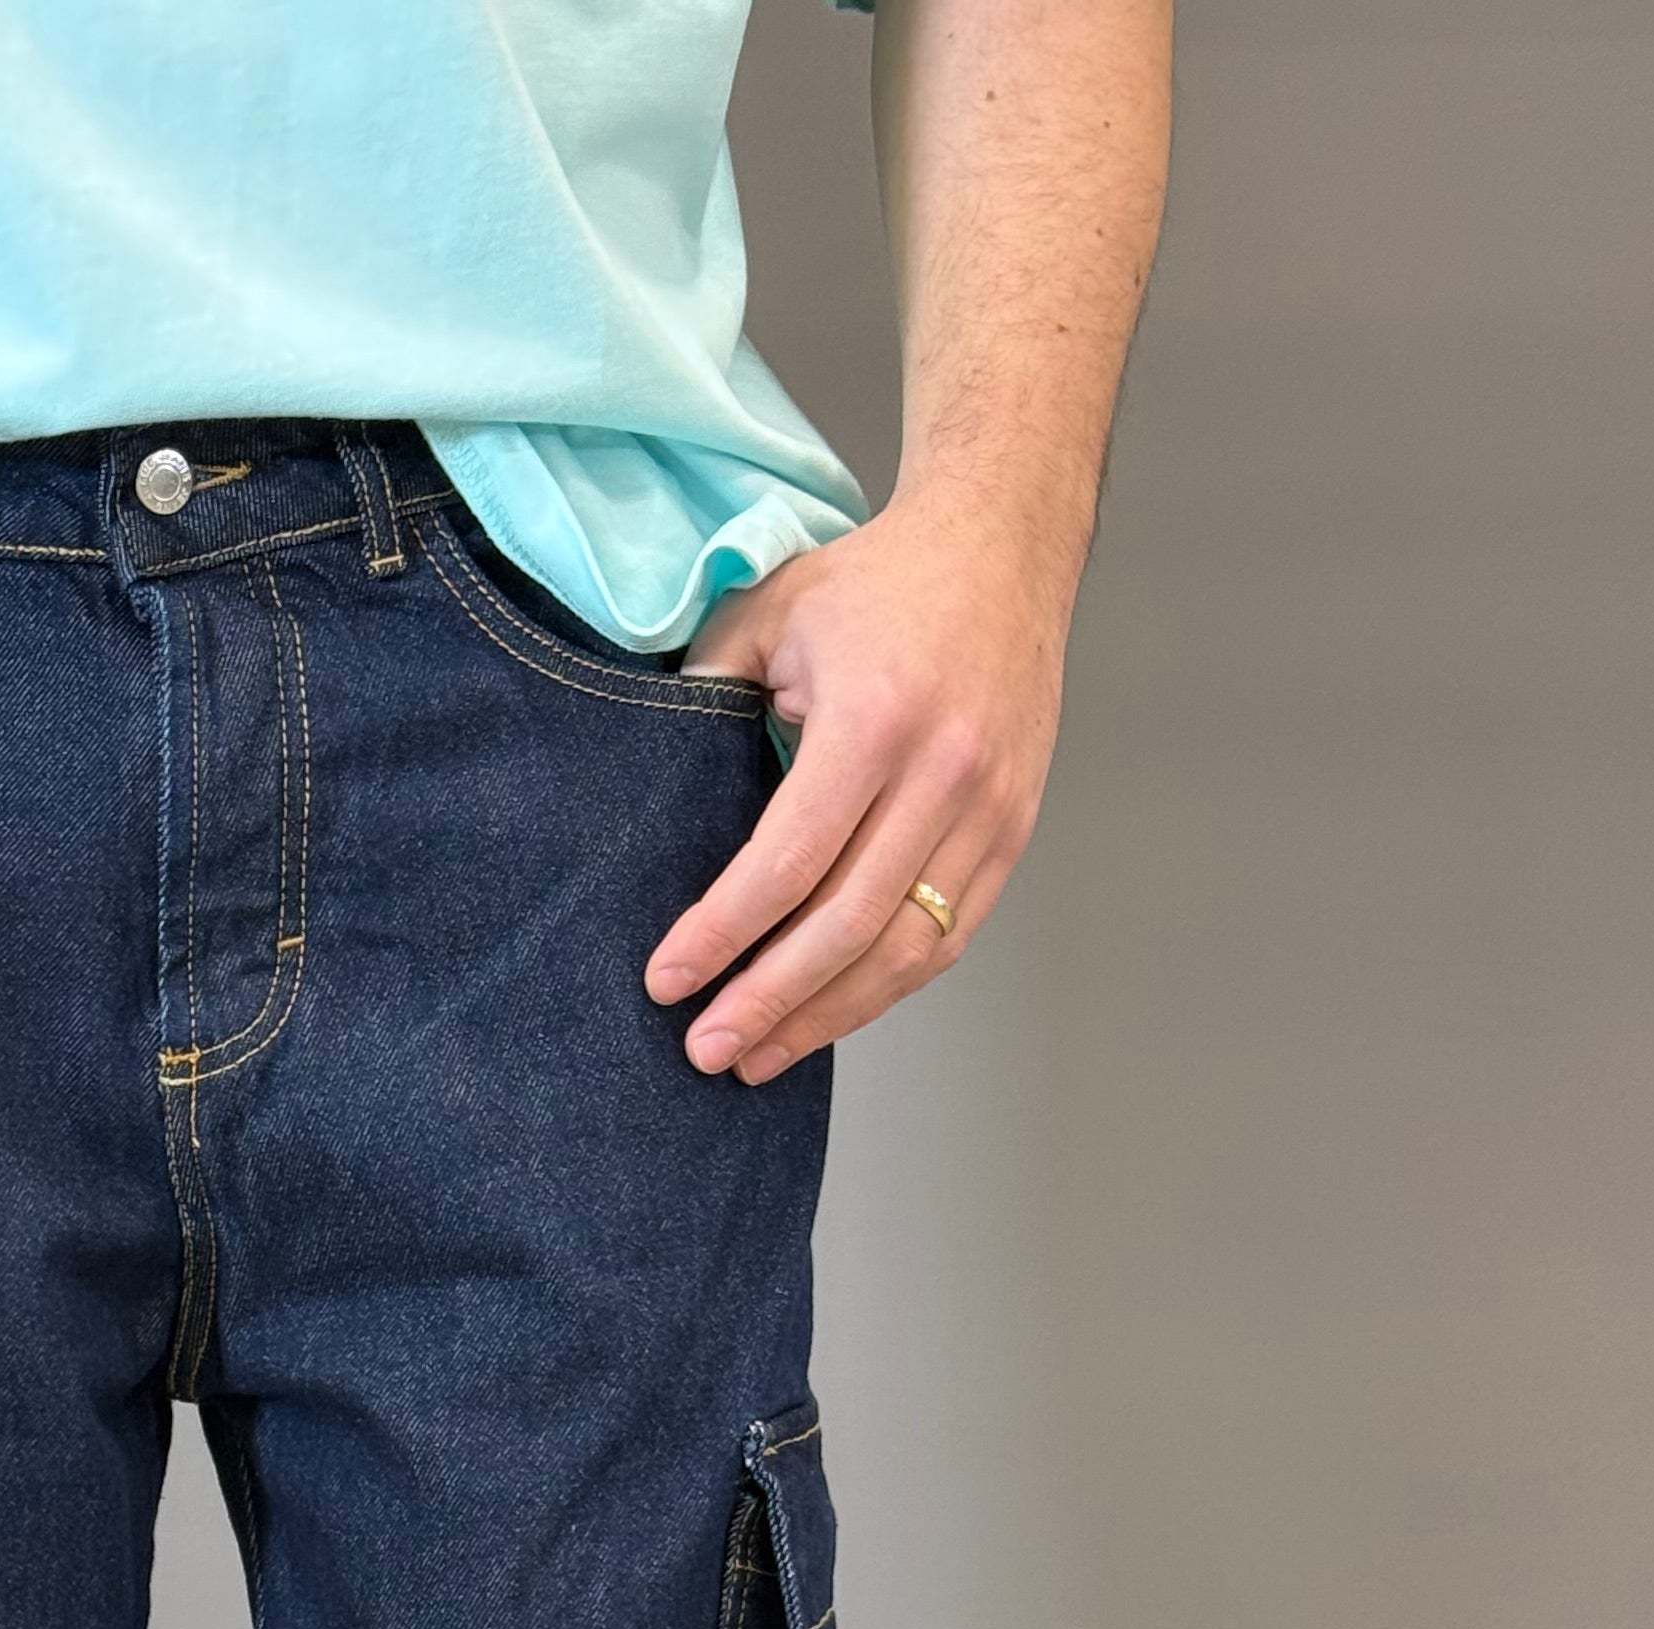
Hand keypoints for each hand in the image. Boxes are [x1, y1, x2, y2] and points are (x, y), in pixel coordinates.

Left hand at [642, 492, 1071, 1082]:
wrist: (1004, 547)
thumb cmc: (878, 584)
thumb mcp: (771, 614)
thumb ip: (704, 692)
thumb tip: (639, 785)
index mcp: (875, 719)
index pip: (788, 861)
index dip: (724, 934)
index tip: (668, 982)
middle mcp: (944, 771)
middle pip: (846, 926)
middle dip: (768, 1001)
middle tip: (706, 1050)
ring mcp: (990, 808)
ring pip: (904, 949)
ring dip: (826, 1017)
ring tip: (759, 1056)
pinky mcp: (1013, 830)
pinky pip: (948, 936)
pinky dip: (885, 989)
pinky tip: (829, 1015)